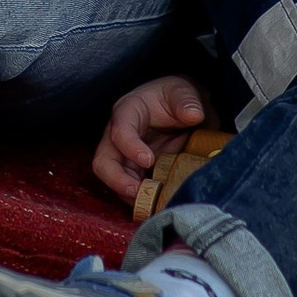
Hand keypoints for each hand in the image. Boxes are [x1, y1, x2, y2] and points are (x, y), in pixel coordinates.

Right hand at [91, 73, 213, 206]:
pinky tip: (159, 205)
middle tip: (139, 192)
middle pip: (104, 162)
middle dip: (117, 180)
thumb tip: (193, 114)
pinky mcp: (137, 174)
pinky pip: (132, 191)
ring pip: (115, 182)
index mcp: (127, 111)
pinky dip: (143, 201)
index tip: (148, 160)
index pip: (119, 131)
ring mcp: (126, 158)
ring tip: (152, 204)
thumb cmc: (178, 97)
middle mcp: (119, 137)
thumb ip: (186, 100)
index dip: (130, 147)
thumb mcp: (183, 91)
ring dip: (130, 196)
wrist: (186, 111)